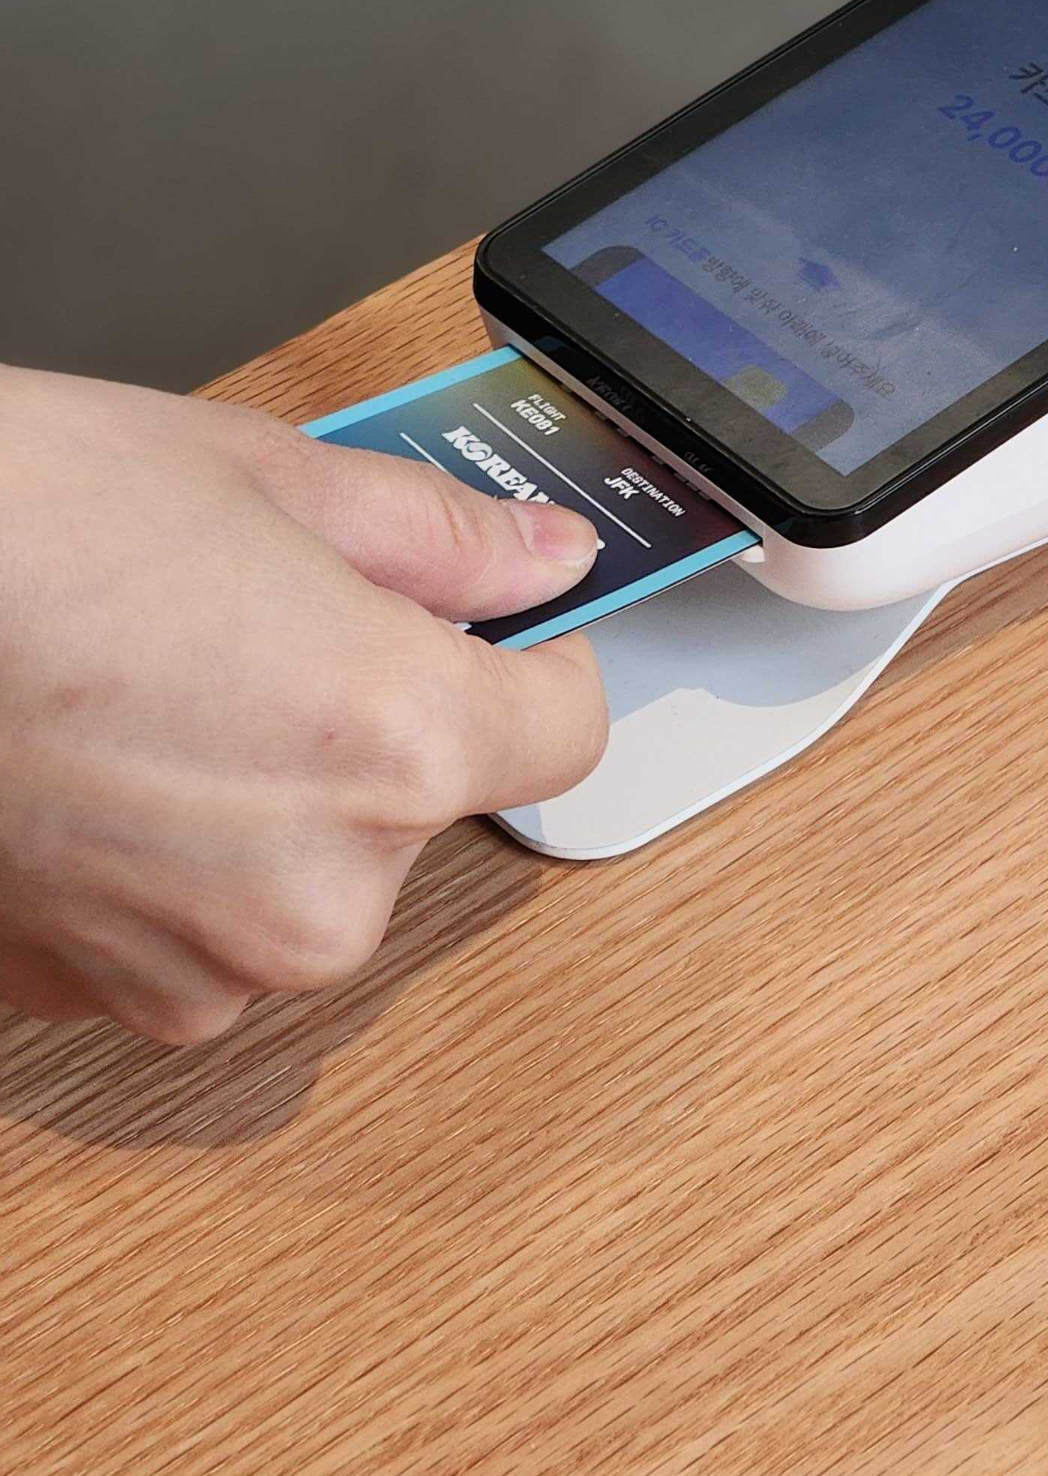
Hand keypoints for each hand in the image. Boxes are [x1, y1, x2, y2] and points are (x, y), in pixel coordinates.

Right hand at [0, 369, 608, 1045]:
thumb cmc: (20, 524)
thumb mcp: (263, 476)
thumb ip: (436, 539)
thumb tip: (539, 564)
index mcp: (395, 744)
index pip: (566, 730)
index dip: (535, 663)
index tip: (496, 628)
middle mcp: (319, 890)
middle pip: (424, 806)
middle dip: (372, 719)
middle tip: (260, 620)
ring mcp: (204, 965)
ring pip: (306, 871)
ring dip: (266, 794)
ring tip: (154, 683)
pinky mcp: (103, 999)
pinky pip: (195, 924)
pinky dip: (170, 854)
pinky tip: (93, 759)